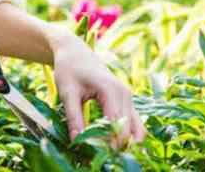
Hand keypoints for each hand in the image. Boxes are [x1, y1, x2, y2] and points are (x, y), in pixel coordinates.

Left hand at [48, 27, 145, 147]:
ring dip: (124, 141)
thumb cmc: (69, 68)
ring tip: (106, 150)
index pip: (116, 124)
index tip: (94, 152)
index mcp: (110, 89)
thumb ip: (73, 117)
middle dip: (116, 145)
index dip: (108, 142)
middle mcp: (124, 93)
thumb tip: (77, 141)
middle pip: (129, 129)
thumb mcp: (67, 92)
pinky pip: (133, 121)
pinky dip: (126, 134)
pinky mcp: (126, 99)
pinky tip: (111, 141)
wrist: (74, 51)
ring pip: (136, 127)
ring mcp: (128, 96)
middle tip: (99, 153)